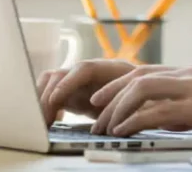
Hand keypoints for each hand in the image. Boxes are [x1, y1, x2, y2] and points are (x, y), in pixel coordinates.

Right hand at [36, 59, 173, 126]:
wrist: (150, 96)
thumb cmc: (150, 98)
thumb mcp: (147, 103)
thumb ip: (135, 106)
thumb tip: (125, 117)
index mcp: (114, 70)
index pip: (85, 69)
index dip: (69, 83)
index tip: (56, 100)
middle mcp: (93, 71)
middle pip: (62, 74)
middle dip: (47, 95)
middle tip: (41, 120)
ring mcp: (82, 81)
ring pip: (52, 82)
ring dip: (42, 100)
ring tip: (41, 123)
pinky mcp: (75, 93)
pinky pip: (53, 94)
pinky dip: (45, 106)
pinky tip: (47, 122)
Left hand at [89, 65, 191, 137]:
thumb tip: (171, 120)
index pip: (146, 71)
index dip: (119, 85)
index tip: (101, 101)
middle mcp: (191, 75)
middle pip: (137, 76)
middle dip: (110, 96)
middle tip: (94, 116)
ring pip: (142, 89)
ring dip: (117, 108)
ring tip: (105, 127)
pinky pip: (158, 111)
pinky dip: (135, 121)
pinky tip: (125, 132)